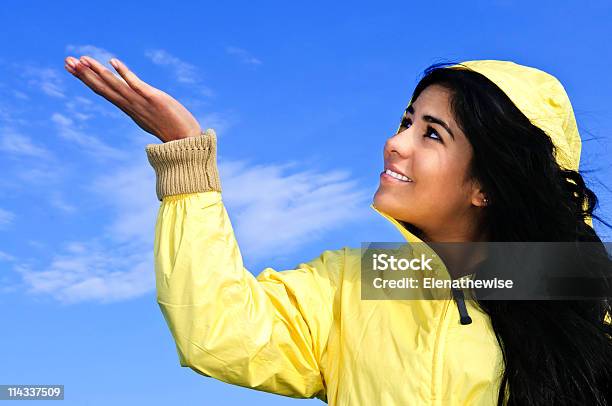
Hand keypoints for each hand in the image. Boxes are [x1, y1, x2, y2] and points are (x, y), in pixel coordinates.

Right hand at [64, 55, 202, 142]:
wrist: (187, 143)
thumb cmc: (172, 129)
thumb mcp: (151, 116)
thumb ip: (141, 107)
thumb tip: (135, 103)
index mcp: (129, 109)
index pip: (104, 91)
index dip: (87, 79)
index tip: (72, 68)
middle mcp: (131, 106)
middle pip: (103, 88)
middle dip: (84, 74)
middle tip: (66, 61)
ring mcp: (141, 102)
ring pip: (114, 85)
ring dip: (97, 72)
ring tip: (82, 59)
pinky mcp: (153, 99)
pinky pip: (135, 84)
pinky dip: (124, 73)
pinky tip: (113, 61)